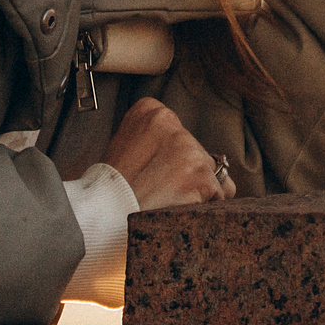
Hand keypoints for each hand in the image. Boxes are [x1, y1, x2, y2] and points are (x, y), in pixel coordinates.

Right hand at [102, 97, 231, 208]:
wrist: (105, 213)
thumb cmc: (113, 186)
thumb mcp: (126, 145)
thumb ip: (156, 141)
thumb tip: (187, 154)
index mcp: (150, 111)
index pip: (179, 131)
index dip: (170, 156)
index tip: (154, 168)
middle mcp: (171, 123)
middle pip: (197, 151)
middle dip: (187, 173)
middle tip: (159, 189)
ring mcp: (188, 148)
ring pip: (211, 172)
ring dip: (197, 189)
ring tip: (168, 199)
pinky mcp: (201, 173)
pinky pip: (219, 192)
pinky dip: (205, 204)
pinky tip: (179, 206)